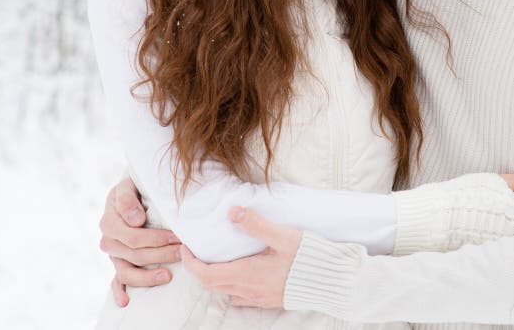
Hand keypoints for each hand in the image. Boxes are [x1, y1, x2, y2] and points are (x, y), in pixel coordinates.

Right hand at [98, 177, 181, 306]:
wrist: (130, 191)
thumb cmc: (133, 187)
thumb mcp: (128, 185)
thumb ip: (127, 200)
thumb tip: (136, 220)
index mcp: (109, 221)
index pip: (133, 236)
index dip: (156, 238)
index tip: (176, 236)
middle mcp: (109, 240)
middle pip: (135, 254)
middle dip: (161, 254)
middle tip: (182, 251)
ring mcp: (114, 254)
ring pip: (128, 271)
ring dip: (148, 277)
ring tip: (169, 276)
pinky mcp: (118, 262)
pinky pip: (116, 280)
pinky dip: (119, 292)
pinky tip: (126, 301)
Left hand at [181, 207, 302, 308]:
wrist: (328, 281)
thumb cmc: (306, 257)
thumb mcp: (282, 235)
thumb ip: (255, 224)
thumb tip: (232, 212)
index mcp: (246, 274)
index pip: (206, 274)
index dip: (191, 262)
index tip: (185, 247)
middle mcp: (248, 289)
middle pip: (212, 284)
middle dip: (199, 268)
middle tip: (197, 250)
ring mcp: (258, 298)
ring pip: (225, 292)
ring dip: (214, 277)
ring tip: (216, 259)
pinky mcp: (268, 301)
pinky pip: (240, 298)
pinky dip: (230, 287)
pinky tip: (239, 275)